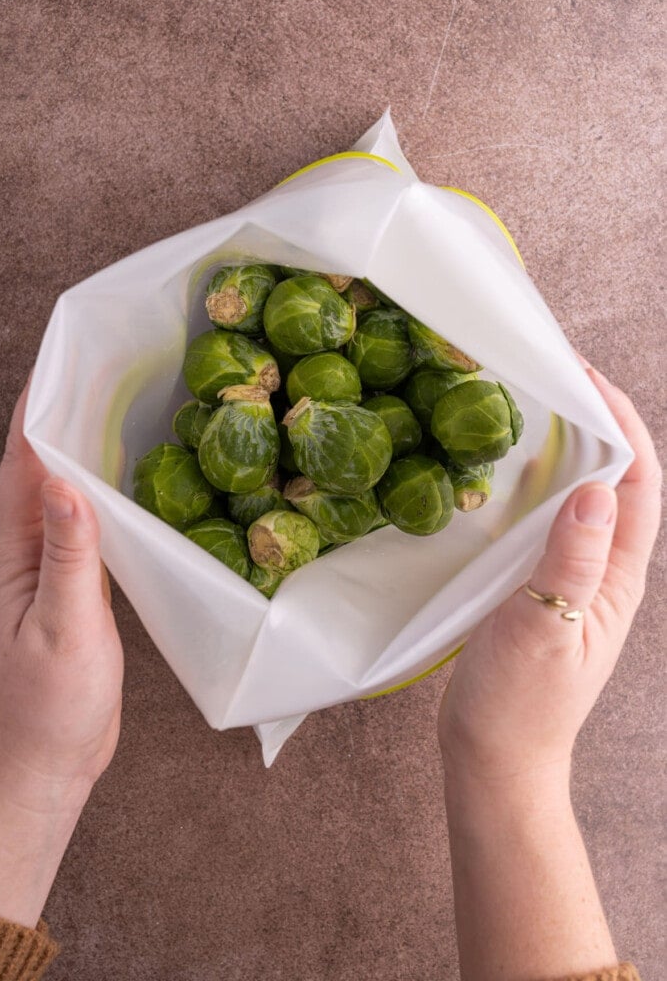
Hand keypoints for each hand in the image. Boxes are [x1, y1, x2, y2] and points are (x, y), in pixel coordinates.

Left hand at [0, 377, 122, 926]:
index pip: (22, 466)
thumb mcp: (62, 629)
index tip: (58, 361)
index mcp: (18, 556)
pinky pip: (88, 532)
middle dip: (59, 416)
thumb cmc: (46, 710)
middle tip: (97, 371)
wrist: (44, 770)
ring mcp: (52, 576)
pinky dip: (103, 499)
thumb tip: (67, 482)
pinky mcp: (77, 597)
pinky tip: (128, 492)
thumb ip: (69, 558)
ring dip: (80, 452)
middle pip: (39, 471)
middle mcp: (29, 556)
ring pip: (64, 498)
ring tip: (116, 412)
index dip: (35, 411)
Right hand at [438, 365, 660, 785]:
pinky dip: (540, 486)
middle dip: (600, 423)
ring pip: (584, 498)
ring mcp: (573, 580)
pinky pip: (549, 522)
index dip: (622, 426)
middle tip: (561, 377)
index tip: (589, 378)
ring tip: (540, 408)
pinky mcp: (539, 588)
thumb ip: (570, 563)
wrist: (498, 757)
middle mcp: (604, 571)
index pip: (637, 485)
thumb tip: (594, 489)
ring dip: (572, 449)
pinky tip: (511, 474)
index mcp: (617, 578)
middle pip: (618, 482)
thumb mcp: (544, 630)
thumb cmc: (520, 703)